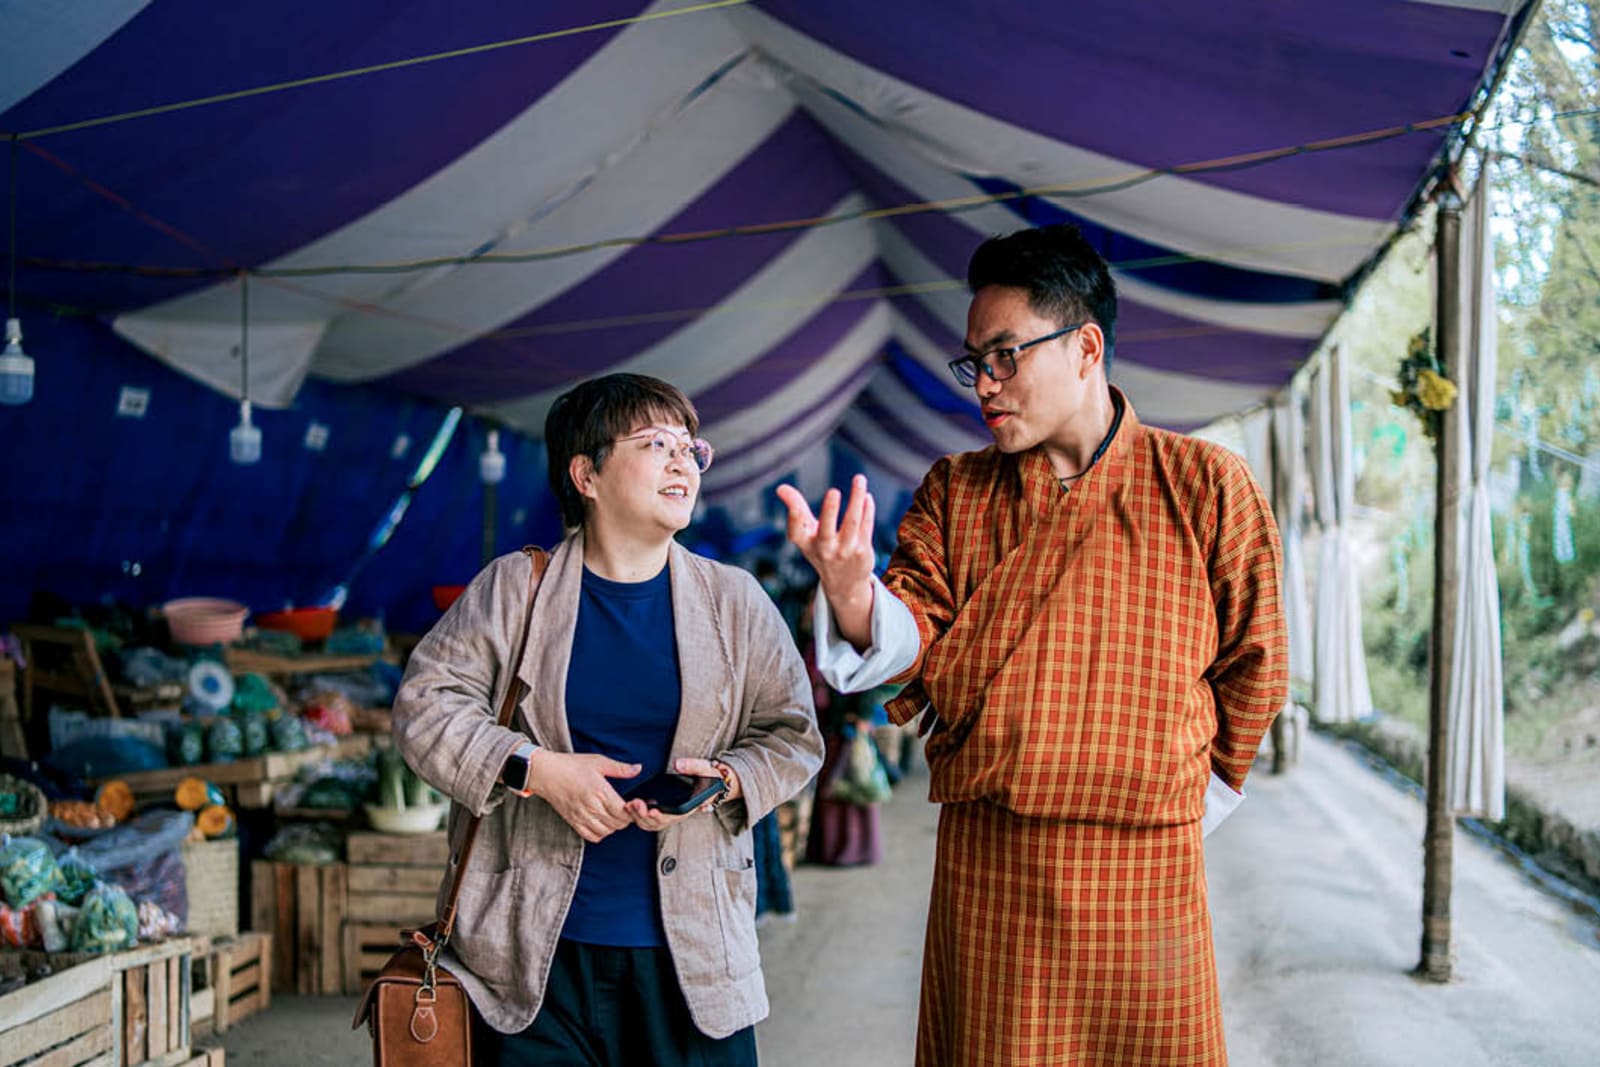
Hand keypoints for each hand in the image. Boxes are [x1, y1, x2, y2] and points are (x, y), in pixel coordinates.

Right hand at [527, 751, 639, 843]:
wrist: (546, 773)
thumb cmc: (572, 765)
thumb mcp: (598, 761)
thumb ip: (620, 768)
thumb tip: (638, 769)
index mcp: (600, 791)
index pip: (624, 812)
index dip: (633, 811)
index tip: (633, 804)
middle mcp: (592, 807)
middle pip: (618, 823)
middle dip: (625, 818)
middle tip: (625, 809)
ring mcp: (582, 816)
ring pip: (606, 831)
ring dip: (614, 826)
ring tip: (613, 815)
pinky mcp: (573, 822)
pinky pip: (591, 836)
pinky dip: (600, 833)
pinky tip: (601, 822)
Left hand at [623, 757, 740, 831]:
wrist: (710, 783)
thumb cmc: (708, 776)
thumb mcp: (704, 769)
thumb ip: (692, 766)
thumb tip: (678, 765)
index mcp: (690, 806)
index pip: (675, 815)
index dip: (663, 815)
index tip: (652, 810)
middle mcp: (678, 814)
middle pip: (659, 822)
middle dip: (645, 816)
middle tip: (634, 805)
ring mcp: (669, 815)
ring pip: (652, 823)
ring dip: (639, 817)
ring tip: (629, 806)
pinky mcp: (662, 812)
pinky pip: (649, 819)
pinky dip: (638, 816)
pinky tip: (629, 806)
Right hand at [775, 475, 876, 644]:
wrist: (844, 584)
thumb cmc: (821, 550)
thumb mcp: (806, 535)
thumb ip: (796, 509)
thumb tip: (780, 488)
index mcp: (807, 544)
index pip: (796, 532)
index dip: (793, 517)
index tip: (789, 501)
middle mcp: (825, 549)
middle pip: (826, 529)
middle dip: (829, 510)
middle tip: (833, 491)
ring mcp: (845, 550)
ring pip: (853, 522)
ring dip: (856, 499)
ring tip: (859, 478)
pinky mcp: (863, 550)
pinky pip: (866, 525)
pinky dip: (867, 508)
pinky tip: (866, 496)